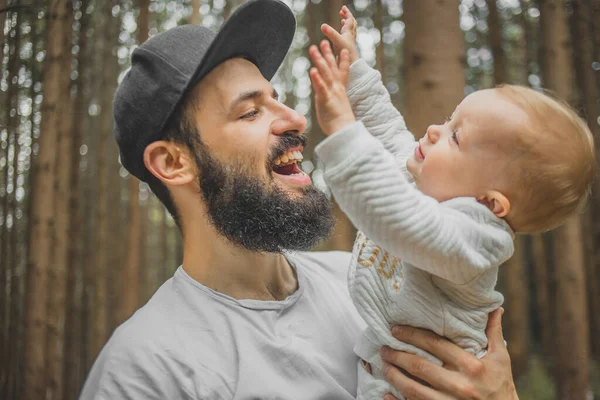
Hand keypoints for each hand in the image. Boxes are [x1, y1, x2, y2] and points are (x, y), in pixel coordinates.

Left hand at [309, 40, 355, 135]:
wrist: (344, 131)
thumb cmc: (341, 124)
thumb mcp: (337, 109)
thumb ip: (334, 102)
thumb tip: (332, 103)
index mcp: (340, 91)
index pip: (342, 72)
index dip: (343, 60)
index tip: (344, 50)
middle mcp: (337, 89)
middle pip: (332, 68)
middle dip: (328, 54)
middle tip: (324, 41)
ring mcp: (332, 93)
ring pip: (325, 73)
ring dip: (319, 60)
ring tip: (313, 49)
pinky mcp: (326, 99)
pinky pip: (321, 87)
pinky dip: (316, 78)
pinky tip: (312, 70)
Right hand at [321, 5, 358, 63]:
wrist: (351, 66)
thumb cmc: (346, 53)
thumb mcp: (337, 41)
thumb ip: (330, 33)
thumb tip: (322, 25)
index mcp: (348, 33)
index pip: (350, 20)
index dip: (347, 13)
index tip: (343, 8)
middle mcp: (350, 37)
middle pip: (351, 24)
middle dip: (347, 17)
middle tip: (342, 13)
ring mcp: (349, 43)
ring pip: (350, 31)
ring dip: (347, 25)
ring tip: (343, 22)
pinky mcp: (347, 49)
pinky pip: (347, 39)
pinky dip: (344, 35)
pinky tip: (340, 37)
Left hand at [380, 308, 518, 399]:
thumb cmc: (502, 385)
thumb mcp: (501, 358)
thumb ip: (493, 333)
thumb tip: (495, 307)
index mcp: (472, 366)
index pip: (436, 345)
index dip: (413, 335)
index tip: (396, 330)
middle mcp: (460, 385)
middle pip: (420, 367)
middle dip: (397, 356)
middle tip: (384, 348)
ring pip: (413, 390)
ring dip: (394, 377)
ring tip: (384, 366)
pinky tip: (387, 393)